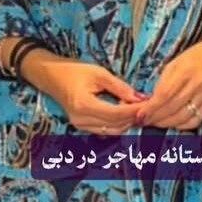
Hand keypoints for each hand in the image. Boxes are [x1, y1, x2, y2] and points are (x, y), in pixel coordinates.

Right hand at [21, 50, 145, 136]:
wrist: (53, 77)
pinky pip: (105, 129)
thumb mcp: (99, 73)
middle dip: (133, 117)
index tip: (148, 103)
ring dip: (126, 121)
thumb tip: (139, 97)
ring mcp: (80, 126)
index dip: (134, 111)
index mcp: (84, 105)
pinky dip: (117, 122)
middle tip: (146, 104)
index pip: (116, 114)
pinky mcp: (82, 126)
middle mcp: (81, 120)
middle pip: (115, 125)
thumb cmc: (75, 71)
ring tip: (136, 106)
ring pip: (111, 131)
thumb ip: (120, 87)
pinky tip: (124, 111)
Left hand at [134, 30, 201, 130]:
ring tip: (154, 122)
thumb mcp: (175, 62)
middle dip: (154, 117)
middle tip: (143, 120)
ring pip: (182, 117)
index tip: (139, 114)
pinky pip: (195, 120)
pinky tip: (172, 122)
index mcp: (185, 69)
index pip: (164, 94)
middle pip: (172, 108)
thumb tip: (148, 101)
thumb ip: (162, 82)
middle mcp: (197, 83)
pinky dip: (181, 125)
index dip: (150, 108)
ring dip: (165, 123)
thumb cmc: (196, 55)